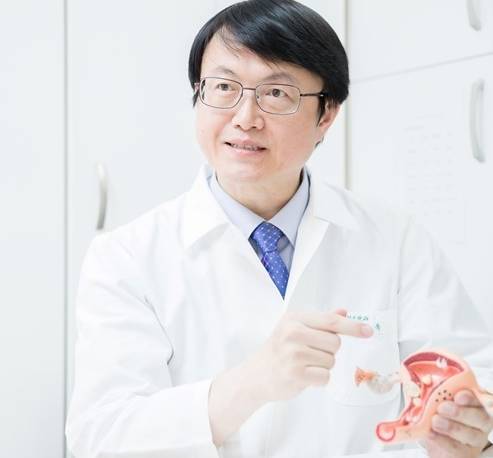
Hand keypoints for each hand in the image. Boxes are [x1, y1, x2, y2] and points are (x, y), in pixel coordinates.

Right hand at [245, 308, 373, 402]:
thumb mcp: (295, 329)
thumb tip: (344, 312)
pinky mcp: (295, 374)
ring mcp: (293, 354)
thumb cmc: (278, 351)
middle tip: (310, 353)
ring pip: (331, 361)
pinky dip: (319, 379)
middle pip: (335, 342)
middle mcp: (292, 333)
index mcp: (294, 319)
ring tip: (304, 365)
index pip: (330, 321)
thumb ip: (321, 321)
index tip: (368, 331)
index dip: (352, 327)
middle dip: (329, 350)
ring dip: (323, 366)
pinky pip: (325, 377)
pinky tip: (304, 376)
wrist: (255, 375)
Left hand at [421, 390, 492, 456]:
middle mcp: (480, 420)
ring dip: (452, 427)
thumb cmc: (437, 410)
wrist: (432, 435)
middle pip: (480, 417)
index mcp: (475, 401)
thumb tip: (426, 380)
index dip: (472, 398)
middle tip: (442, 407)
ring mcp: (475, 439)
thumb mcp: (435, 397)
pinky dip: (443, 441)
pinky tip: (431, 433)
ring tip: (434, 421)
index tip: (458, 395)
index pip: (484, 399)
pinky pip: (459, 449)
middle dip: (461, 412)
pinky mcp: (466, 453)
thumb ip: (435, 389)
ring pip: (471, 435)